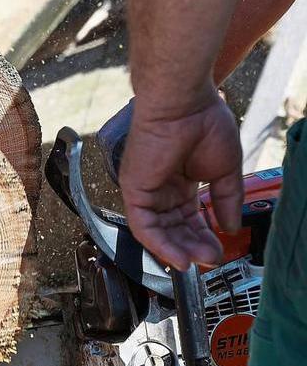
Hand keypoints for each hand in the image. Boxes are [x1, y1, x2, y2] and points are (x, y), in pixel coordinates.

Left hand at [118, 93, 242, 270]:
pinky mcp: (133, 191)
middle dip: (193, 246)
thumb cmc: (203, 122)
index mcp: (180, 180)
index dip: (204, 235)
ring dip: (178, 250)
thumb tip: (231, 226)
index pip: (189, 217)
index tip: (219, 248)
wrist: (184, 104)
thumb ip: (226, 199)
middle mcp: (160, 187)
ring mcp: (145, 190)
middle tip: (210, 259)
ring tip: (198, 262)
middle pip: (174, 228)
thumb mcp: (225, 169)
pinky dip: (160, 245)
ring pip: (158, 232)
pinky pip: (143, 227)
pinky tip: (179, 257)